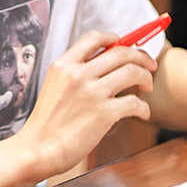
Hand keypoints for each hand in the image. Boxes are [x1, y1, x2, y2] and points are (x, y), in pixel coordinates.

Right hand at [14, 29, 157, 177]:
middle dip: (141, 56)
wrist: (37, 149)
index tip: (126, 45)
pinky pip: (135, 103)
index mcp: (64, 64)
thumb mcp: (54, 85)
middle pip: (121, 52)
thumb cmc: (46, 122)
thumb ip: (75, 71)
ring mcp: (92, 93)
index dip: (115, 38)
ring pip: (132, 72)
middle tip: (149, 65)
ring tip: (147, 86)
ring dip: (146, 77)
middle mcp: (78, 74)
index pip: (95, 38)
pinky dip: (144, 107)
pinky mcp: (104, 114)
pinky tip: (142, 112)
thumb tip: (103, 64)